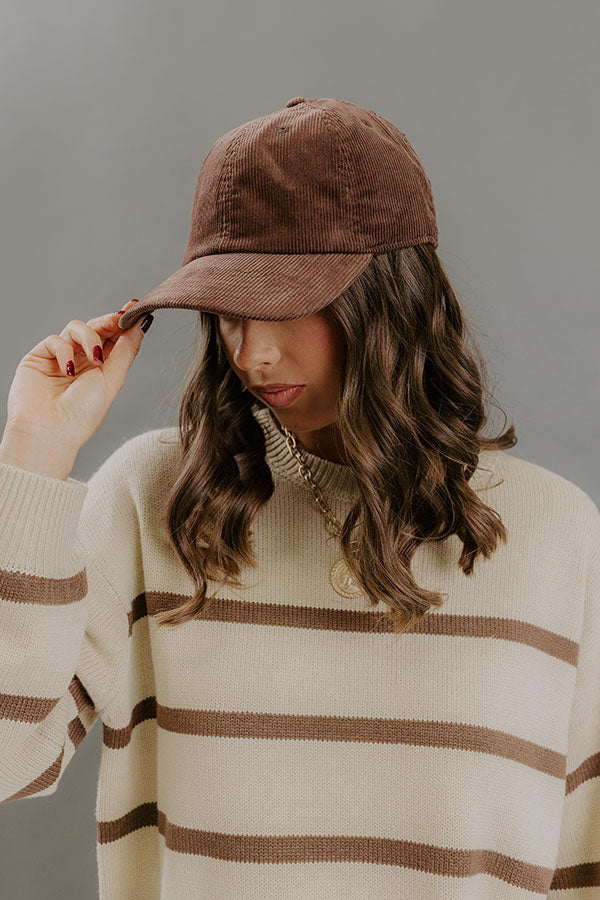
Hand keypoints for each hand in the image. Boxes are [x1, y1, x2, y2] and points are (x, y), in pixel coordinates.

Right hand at [3, 299, 152, 453]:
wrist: (50, 431)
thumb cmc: (83, 413)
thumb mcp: (113, 378)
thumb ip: (127, 349)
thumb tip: (143, 322)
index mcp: (103, 367)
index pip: (115, 337)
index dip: (125, 322)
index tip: (137, 307)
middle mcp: (82, 360)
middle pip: (97, 328)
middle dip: (110, 321)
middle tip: (120, 318)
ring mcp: (60, 357)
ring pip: (76, 327)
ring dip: (89, 337)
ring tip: (94, 358)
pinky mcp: (39, 357)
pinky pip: (55, 340)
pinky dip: (64, 351)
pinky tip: (69, 370)